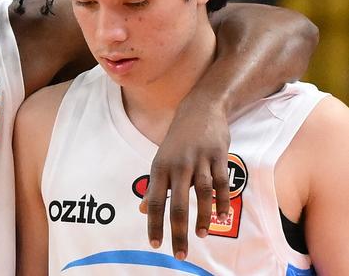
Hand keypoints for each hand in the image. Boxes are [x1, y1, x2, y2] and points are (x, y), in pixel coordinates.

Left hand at [139, 97, 230, 259]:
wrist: (200, 109)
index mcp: (160, 167)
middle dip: (178, 232)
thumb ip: (154, 186)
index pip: (154, 200)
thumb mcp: (161, 160)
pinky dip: (221, 201)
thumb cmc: (178, 140)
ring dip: (202, 218)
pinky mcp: (218, 155)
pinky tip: (221, 217)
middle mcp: (177, 165)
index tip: (155, 245)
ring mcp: (199, 160)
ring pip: (201, 194)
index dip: (154, 223)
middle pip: (177, 203)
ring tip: (201, 235)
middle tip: (180, 254)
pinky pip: (221, 183)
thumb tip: (142, 210)